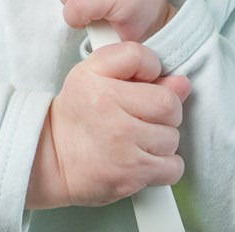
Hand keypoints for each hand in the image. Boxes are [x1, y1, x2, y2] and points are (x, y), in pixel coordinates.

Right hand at [26, 42, 190, 209]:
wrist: (52, 157)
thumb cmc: (78, 112)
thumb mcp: (93, 73)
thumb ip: (135, 66)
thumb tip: (182, 83)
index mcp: (98, 79)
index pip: (143, 58)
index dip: (151, 69)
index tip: (142, 82)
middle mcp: (110, 111)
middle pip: (168, 103)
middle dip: (164, 110)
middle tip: (144, 115)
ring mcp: (122, 146)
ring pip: (172, 137)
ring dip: (163, 139)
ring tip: (140, 138)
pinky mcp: (130, 176)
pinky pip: (172, 168)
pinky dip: (165, 166)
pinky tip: (146, 157)